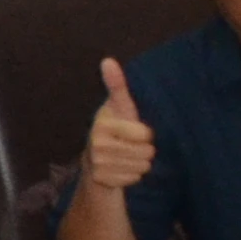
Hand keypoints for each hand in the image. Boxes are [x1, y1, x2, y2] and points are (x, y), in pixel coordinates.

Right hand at [82, 57, 156, 192]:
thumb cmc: (114, 129)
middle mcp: (97, 143)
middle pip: (146, 152)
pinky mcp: (102, 180)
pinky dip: (133, 175)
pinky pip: (135, 178)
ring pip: (143, 166)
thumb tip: (108, 60)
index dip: (145, 133)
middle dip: (144, 150)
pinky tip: (122, 168)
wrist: (94, 161)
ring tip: (126, 157)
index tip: (134, 131)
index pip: (145, 134)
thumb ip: (117, 86)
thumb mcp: (118, 108)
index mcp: (102, 123)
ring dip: (139, 162)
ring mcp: (98, 163)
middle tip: (130, 145)